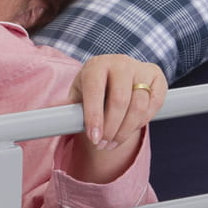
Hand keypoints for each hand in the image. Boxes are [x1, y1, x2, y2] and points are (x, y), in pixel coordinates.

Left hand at [64, 56, 166, 183]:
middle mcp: (120, 62)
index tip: (94, 138)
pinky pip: (154, 104)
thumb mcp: (78, 94)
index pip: (95, 90)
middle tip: (103, 145)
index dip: (94, 116)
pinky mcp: (157, 77)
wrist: (116, 76)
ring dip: (127, 130)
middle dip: (111, 128)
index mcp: (96, 65)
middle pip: (119, 100)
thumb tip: (50, 117)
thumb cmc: (93, 88)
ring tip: (114, 142)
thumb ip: (66, 106)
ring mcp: (140, 67)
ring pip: (139, 105)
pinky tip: (131, 128)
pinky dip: (144, 120)